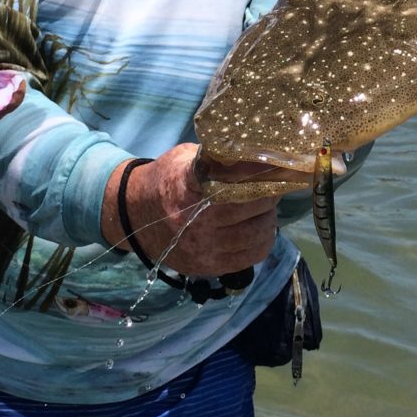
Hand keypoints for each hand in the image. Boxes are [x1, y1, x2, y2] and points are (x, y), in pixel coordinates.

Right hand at [102, 144, 278, 276]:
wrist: (135, 217)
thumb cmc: (168, 180)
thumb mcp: (186, 158)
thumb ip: (216, 157)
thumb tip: (256, 150)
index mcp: (189, 185)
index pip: (235, 175)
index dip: (260, 169)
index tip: (281, 162)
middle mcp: (195, 219)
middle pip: (251, 204)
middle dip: (270, 192)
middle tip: (276, 183)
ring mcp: (202, 246)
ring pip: (256, 232)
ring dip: (269, 217)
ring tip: (266, 207)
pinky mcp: (207, 266)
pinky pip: (251, 256)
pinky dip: (262, 240)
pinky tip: (259, 227)